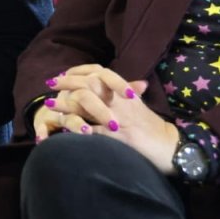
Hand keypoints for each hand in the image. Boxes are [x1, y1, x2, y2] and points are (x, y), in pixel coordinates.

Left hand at [33, 65, 179, 173]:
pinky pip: (94, 131)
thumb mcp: (137, 106)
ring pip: (88, 103)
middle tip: (50, 84)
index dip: (78, 71)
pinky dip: (78, 130)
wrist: (169, 146)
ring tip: (50, 106)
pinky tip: (63, 130)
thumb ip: (125, 93)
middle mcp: (121, 101)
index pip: (99, 72)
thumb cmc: (151, 127)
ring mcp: (120, 118)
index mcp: (125, 92)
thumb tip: (114, 83)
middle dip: (67, 83)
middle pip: (90, 83)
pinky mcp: (119, 138)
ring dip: (66, 104)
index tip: (63, 74)